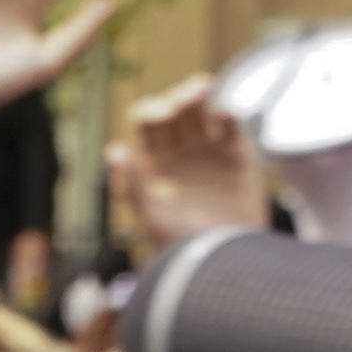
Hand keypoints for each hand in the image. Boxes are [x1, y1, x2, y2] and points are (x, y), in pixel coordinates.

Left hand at [109, 75, 257, 262]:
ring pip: (202, 109)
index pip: (147, 122)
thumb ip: (133, 183)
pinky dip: (227, 113)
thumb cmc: (184, 246)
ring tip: (204, 88)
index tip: (159, 117)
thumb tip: (114, 151)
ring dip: (199, 93)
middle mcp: (179, 152)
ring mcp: (208, 151)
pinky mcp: (238, 156)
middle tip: (186, 100)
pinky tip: (222, 115)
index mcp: (152, 161)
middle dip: (178, 99)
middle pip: (175, 110)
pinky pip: (231, 124)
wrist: (229, 263)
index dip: (151, 112)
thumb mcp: (151, 217)